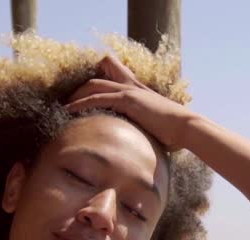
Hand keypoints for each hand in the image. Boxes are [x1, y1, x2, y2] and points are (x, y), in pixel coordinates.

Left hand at [64, 56, 192, 150]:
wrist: (186, 128)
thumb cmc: (175, 134)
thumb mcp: (156, 130)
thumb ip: (144, 133)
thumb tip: (139, 150)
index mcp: (139, 93)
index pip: (113, 80)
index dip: (97, 84)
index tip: (85, 97)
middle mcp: (132, 88)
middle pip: (98, 79)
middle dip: (80, 89)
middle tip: (68, 103)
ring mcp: (129, 92)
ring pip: (94, 85)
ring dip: (76, 95)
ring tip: (64, 107)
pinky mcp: (128, 99)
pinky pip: (97, 97)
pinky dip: (80, 103)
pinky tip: (69, 110)